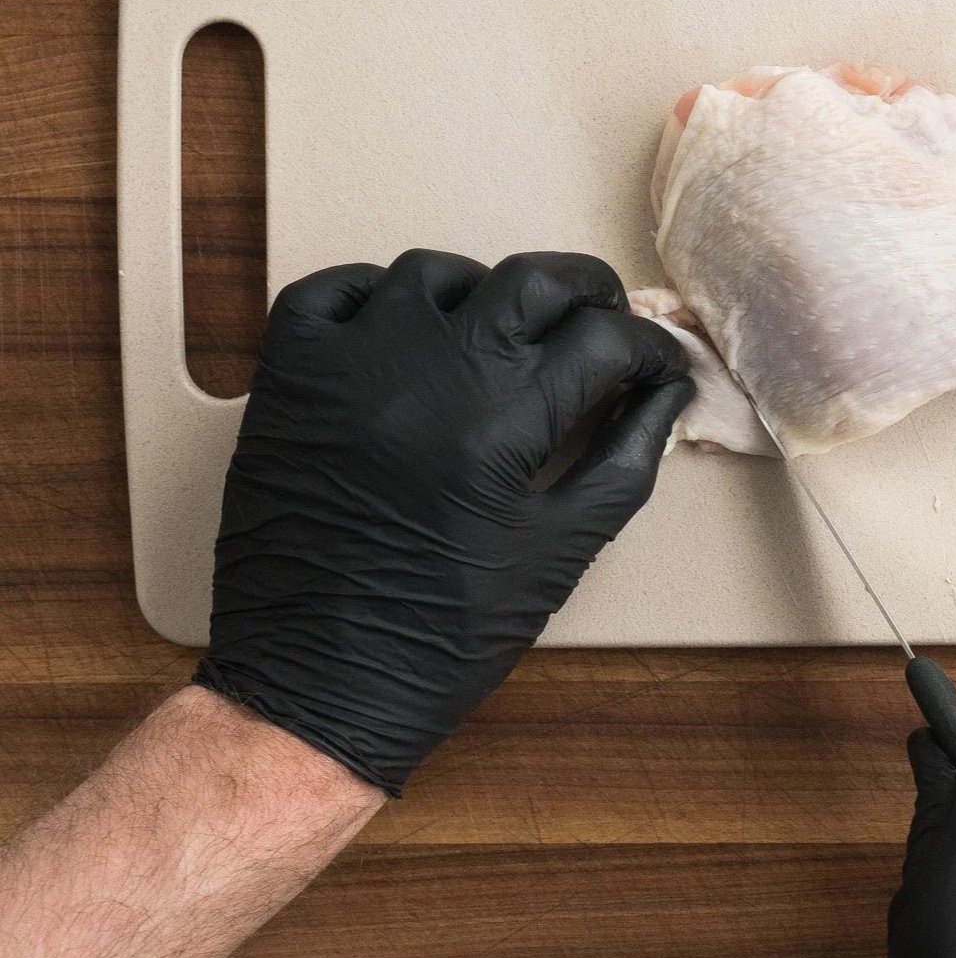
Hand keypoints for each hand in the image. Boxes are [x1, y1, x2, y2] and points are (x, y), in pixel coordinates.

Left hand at [195, 248, 692, 795]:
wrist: (314, 684)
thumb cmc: (446, 634)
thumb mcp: (560, 554)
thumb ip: (625, 460)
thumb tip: (666, 392)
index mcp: (504, 425)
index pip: (606, 340)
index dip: (649, 348)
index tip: (656, 365)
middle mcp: (429, 374)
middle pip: (534, 280)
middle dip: (588, 292)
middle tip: (602, 323)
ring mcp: (350, 366)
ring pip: (436, 272)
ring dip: (486, 292)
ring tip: (500, 335)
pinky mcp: (287, 377)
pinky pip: (333, 290)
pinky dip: (376, 295)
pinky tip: (403, 333)